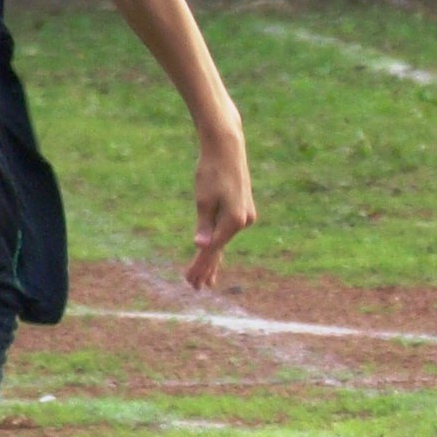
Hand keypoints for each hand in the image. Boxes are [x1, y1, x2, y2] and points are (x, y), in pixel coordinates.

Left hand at [184, 125, 256, 289]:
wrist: (227, 149)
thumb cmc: (211, 171)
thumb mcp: (203, 199)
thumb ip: (203, 225)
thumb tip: (202, 247)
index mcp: (233, 221)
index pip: (212, 250)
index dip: (200, 267)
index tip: (190, 282)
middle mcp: (244, 222)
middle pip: (220, 249)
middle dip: (207, 269)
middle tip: (196, 288)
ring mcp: (246, 217)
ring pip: (225, 241)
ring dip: (213, 259)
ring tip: (206, 279)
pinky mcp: (244, 211)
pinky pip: (229, 232)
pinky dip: (220, 243)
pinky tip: (214, 252)